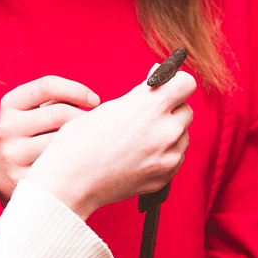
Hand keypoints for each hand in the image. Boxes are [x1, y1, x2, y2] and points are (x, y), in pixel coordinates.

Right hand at [0, 76, 99, 200]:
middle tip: (96, 126)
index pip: (47, 86)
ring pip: (60, 143)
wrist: (0, 171)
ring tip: (90, 143)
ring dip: (81, 141)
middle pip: (59, 114)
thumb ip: (57, 99)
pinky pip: (57, 169)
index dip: (77, 90)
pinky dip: (74, 164)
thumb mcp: (32, 110)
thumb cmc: (29, 132)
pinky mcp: (21, 179)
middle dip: (83, 118)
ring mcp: (12, 155)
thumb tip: (94, 101)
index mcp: (10, 103)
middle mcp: (7, 127)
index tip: (95, 101)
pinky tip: (80, 163)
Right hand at [23, 70, 196, 216]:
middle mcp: (165, 129)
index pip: (186, 83)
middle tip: (148, 116)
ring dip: (169, 134)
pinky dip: (163, 155)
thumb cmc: (82, 141)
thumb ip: (142, 93)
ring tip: (140, 140)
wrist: (70, 181)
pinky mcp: (165, 175)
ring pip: (183, 136)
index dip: (176, 83)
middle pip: (186, 110)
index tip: (167, 87)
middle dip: (171, 110)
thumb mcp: (112, 106)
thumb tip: (159, 76)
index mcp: (150, 105)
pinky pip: (176, 158)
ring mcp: (168, 156)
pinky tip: (140, 156)